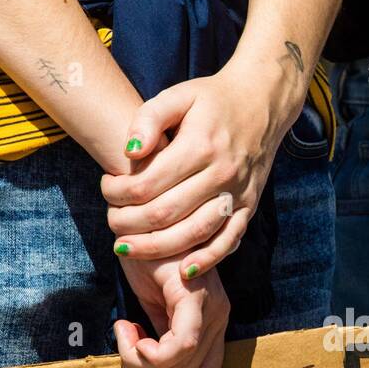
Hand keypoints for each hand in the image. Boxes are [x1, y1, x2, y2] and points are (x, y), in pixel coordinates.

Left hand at [100, 58, 302, 279]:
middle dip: (130, 223)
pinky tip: (182, 272)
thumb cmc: (213, 100)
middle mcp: (221, 173)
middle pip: (166, 213)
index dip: (119, 193)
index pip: (148, 183)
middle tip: (111, 222)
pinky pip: (228, 241)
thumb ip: (149, 118)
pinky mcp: (249, 207)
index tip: (106, 189)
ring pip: (193, 234)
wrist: (263, 102)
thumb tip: (130, 151)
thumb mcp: (178, 95)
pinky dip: (206, 260)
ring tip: (127, 249)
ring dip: (157, 249)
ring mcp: (238, 194)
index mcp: (200, 145)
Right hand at [115, 256, 230, 367]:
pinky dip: (144, 352)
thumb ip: (163, 335)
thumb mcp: (155, 305)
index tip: (135, 352)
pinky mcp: (194, 298)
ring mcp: (211, 309)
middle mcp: (220, 318)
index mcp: (214, 322)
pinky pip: (178, 348)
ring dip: (142, 364)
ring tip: (126, 333)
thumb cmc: (145, 257)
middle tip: (127, 346)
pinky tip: (125, 328)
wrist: (137, 219)